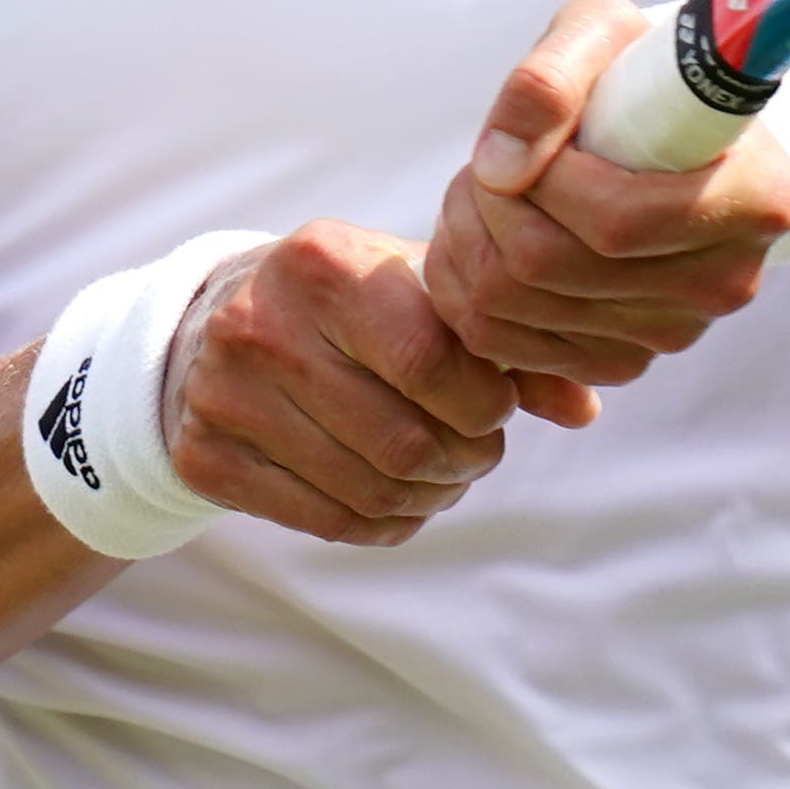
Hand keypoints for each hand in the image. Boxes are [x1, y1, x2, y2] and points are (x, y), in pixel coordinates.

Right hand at [161, 220, 591, 545]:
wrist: (211, 325)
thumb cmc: (347, 305)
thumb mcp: (416, 292)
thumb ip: (501, 342)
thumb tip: (584, 407)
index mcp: (323, 264)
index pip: (428, 361)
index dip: (482, 403)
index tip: (494, 407)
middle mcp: (260, 324)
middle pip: (403, 441)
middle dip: (465, 460)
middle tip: (477, 451)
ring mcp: (223, 395)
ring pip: (370, 491)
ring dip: (431, 496)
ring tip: (444, 472)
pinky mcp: (205, 457)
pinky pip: (328, 522)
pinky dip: (386, 524)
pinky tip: (401, 498)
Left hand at [422, 0, 789, 389]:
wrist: (668, 127)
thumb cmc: (639, 72)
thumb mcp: (602, 32)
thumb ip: (551, 80)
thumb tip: (500, 167)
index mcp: (754, 199)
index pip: (614, 221)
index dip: (541, 179)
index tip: (526, 138)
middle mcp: (724, 281)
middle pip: (550, 267)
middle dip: (485, 205)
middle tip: (482, 164)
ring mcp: (674, 332)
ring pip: (513, 310)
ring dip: (465, 243)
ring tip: (480, 194)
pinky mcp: (623, 360)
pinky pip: (505, 348)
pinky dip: (464, 293)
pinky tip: (479, 242)